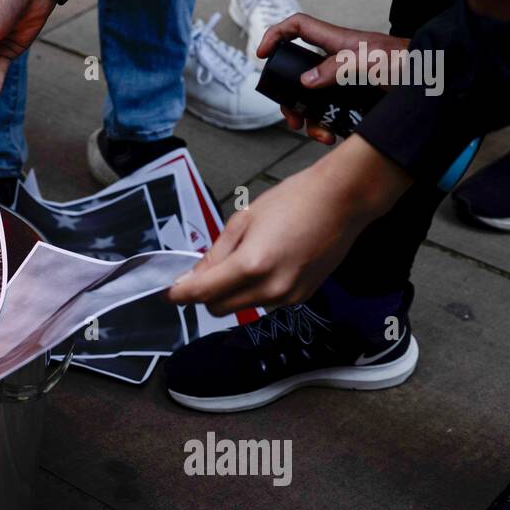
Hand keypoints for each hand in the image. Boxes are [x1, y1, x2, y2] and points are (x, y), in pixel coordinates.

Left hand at [167, 136, 411, 315]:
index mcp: (251, 265)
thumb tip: (194, 276)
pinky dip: (255, 289)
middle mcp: (270, 288)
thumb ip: (216, 253)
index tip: (167, 293)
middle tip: (205, 271)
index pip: (202, 293)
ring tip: (247, 257)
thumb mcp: (243, 220)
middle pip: (218, 308)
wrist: (342, 201)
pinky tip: (268, 262)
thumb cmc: (295, 201)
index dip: (179, 295)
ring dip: (232, 292)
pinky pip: (264, 301)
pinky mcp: (302, 297)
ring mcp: (288, 297)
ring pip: (241, 307)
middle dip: (205, 294)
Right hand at [257, 13, 408, 145]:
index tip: (262, 54)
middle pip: (298, 74)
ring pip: (313, 100)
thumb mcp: (370, 60)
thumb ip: (336, 68)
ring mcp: (346, 82)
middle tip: (291, 117)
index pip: (298, 27)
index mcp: (338, 42)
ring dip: (309, 119)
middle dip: (289, 98)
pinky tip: (332, 135)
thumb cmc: (411, 62)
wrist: (440, 82)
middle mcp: (338, 61)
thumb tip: (305, 82)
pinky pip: (331, 114)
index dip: (276, 35)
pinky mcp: (357, 100)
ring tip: (316, 133)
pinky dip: (326, 126)